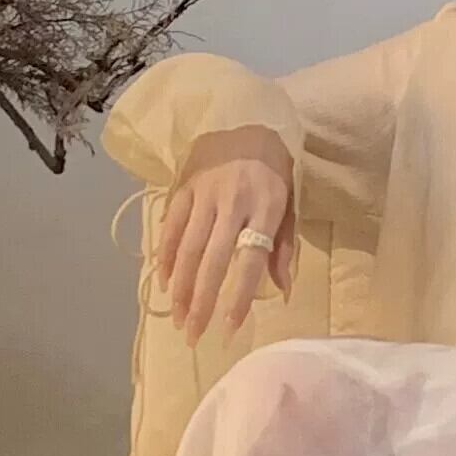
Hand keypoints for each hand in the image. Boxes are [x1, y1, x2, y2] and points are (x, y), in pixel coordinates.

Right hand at [158, 126, 294, 344]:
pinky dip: (166, 257)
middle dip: (202, 302)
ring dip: (181, 287)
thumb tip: (283, 291)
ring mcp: (205, 194)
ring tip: (178, 317)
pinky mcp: (184, 187)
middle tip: (193, 334)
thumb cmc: (273, 172)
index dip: (238, 297)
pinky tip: (166, 283)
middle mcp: (234, 203)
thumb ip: (284, 248)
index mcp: (266, 209)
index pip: (250, 261)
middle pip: (214, 260)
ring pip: (189, 248)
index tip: (228, 330)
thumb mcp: (289, 205)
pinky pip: (172, 228)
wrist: (246, 121)